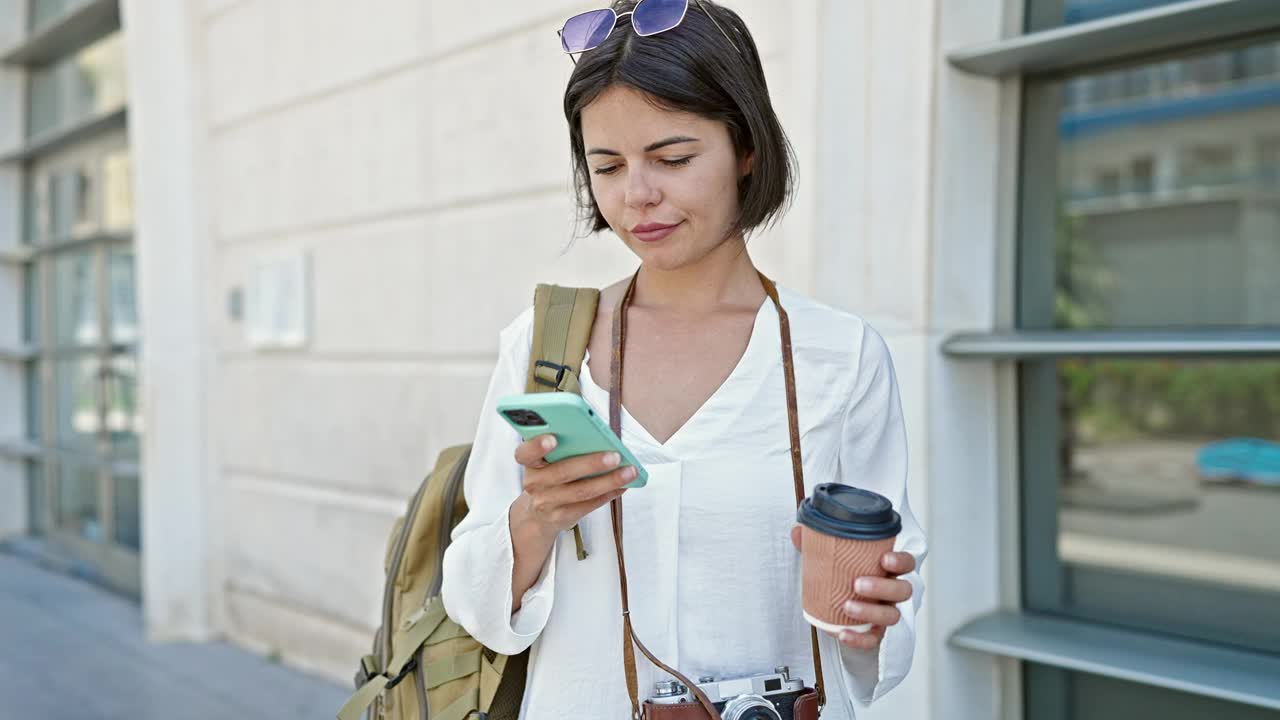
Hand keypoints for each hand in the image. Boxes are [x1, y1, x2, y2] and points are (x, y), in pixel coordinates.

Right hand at [510, 434, 635, 535]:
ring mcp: (548, 502)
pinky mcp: (563, 516)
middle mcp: (535, 483)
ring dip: (609, 480)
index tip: (552, 438)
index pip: (525, 453)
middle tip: (615, 455)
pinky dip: (609, 493)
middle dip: (591, 463)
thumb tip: (598, 435)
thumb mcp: (544, 461)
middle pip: (563, 472)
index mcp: (530, 463)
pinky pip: (590, 505)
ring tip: (629, 471)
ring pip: (581, 491)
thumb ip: (563, 447)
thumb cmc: (548, 476)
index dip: (536, 446)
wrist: (537, 514)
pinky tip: (624, 485)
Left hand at [789, 525, 914, 650]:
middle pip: (902, 590)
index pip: (906, 563)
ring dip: (871, 612)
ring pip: (892, 615)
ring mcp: (885, 612)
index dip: (900, 561)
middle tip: (857, 584)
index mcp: (887, 568)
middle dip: (882, 587)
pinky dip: (860, 639)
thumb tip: (798, 532)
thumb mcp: (830, 555)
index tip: (884, 559)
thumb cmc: (840, 573)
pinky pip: (874, 639)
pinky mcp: (875, 632)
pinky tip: (843, 634)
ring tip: (848, 607)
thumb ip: (817, 542)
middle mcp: (891, 591)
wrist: (833, 601)